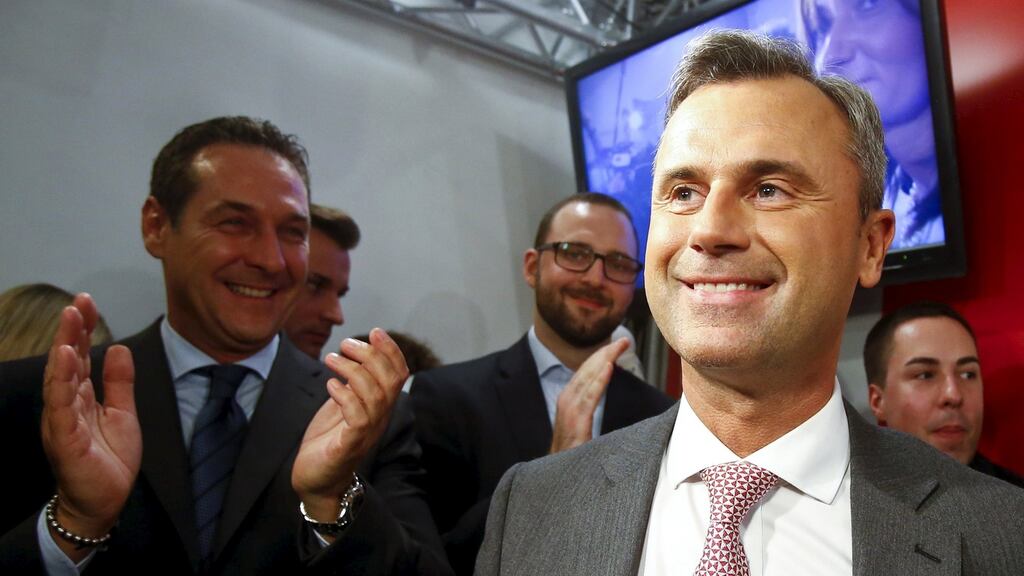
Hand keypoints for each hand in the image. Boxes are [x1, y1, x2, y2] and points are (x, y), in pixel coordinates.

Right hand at [41, 293, 139, 558]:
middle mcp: (66, 404)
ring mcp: (62, 420)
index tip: (88, 302)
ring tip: (70, 319)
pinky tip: (64, 358)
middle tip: (79, 301)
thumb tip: (118, 347)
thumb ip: (119, 382)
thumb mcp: (122, 413)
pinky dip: (61, 381)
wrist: (104, 501)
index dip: (82, 329)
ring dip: (64, 347)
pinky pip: (60, 405)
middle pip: (67, 360)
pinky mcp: (64, 438)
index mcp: (79, 397)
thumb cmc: (108, 459)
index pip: (79, 356)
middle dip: (71, 329)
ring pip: (60, 377)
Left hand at [291, 328, 407, 528]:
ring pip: (375, 396)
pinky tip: (329, 386)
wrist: (316, 481)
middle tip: (346, 344)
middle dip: (371, 355)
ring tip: (331, 358)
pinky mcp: (349, 446)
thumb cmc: (328, 440)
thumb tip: (355, 353)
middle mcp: (379, 419)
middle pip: (390, 381)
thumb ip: (353, 383)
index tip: (375, 331)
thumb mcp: (342, 404)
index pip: (399, 374)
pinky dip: (345, 397)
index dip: (391, 351)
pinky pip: (358, 418)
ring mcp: (366, 433)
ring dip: (353, 371)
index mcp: (380, 406)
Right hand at [549, 337, 629, 453]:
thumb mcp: (583, 432)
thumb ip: (591, 415)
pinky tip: (608, 368)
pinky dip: (598, 382)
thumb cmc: (573, 460)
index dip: (602, 357)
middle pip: (586, 371)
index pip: (586, 373)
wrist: (558, 484)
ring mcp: (568, 414)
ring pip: (587, 379)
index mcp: (569, 403)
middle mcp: (566, 403)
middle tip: (624, 339)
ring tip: (618, 346)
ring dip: (603, 360)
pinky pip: (588, 398)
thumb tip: (615, 406)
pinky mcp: (575, 426)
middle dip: (605, 353)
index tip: (618, 345)